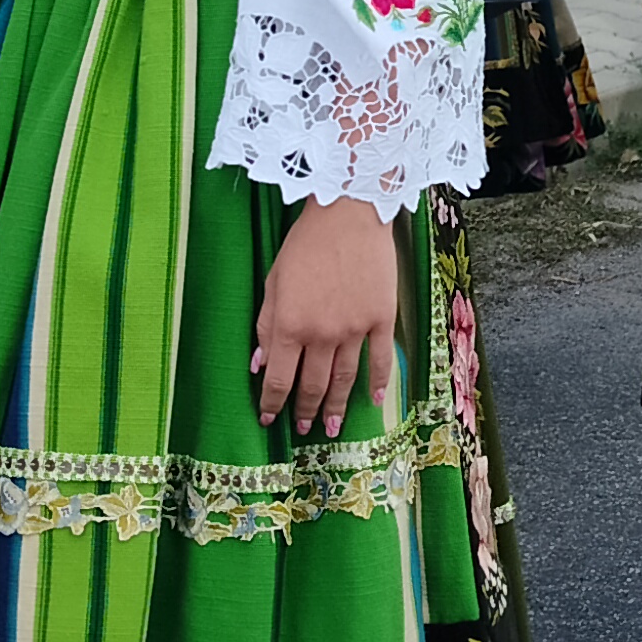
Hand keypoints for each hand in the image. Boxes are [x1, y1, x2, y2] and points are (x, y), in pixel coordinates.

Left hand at [254, 195, 398, 436]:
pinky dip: (377, 385)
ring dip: (335, 407)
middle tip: (302, 428)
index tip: (269, 418)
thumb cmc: (305, 243)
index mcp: (289, 325)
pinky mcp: (381, 319)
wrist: (349, 214)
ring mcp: (354, 329)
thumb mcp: (273, 282)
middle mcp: (322, 334)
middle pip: (312, 385)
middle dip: (304, 410)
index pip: (279, 379)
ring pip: (343, 380)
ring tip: (331, 428)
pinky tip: (372, 403)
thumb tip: (260, 365)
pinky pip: (380, 360)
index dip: (273, 403)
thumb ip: (266, 326)